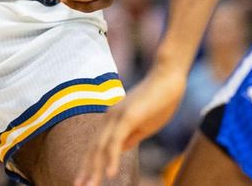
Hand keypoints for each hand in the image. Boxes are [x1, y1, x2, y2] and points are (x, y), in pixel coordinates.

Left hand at [76, 64, 187, 185]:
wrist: (169, 77)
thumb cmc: (160, 100)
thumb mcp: (144, 125)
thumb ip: (130, 137)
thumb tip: (119, 151)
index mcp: (112, 119)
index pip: (95, 145)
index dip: (88, 163)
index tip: (82, 180)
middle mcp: (110, 117)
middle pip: (94, 148)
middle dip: (86, 170)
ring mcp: (117, 115)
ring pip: (101, 146)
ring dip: (95, 169)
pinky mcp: (128, 116)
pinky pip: (116, 140)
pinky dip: (112, 158)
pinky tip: (110, 174)